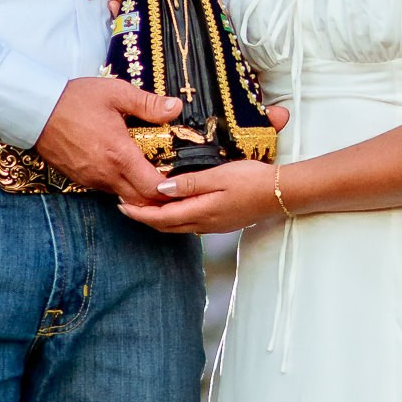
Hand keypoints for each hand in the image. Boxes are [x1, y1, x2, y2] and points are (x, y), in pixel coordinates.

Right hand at [36, 72, 178, 201]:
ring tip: (149, 171)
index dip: (171, 189)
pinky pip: (107, 189)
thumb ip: (148, 104)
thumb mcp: (116, 93)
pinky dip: (120, 185)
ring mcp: (91, 180)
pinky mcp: (80, 180)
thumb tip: (176, 108)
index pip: (153, 189)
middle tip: (170, 180)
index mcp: (119, 155)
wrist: (35, 110)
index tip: (179, 178)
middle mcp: (106, 174)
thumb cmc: (74, 100)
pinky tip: (124, 167)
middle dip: (158, 196)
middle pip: (141, 201)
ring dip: (138, 191)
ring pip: (123, 197)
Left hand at [119, 157, 284, 234]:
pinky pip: (189, 223)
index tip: (121, 204)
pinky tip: (173, 206)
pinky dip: (173, 217)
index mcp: (200, 212)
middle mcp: (203, 224)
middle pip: (164, 225)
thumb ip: (189, 183)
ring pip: (176, 226)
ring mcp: (212, 226)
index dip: (138, 213)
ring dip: (157, 218)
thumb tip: (160, 188)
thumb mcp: (219, 175)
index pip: (159, 217)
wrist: (281, 193)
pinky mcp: (220, 222)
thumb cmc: (252, 180)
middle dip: (142, 217)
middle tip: (125, 205)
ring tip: (143, 205)